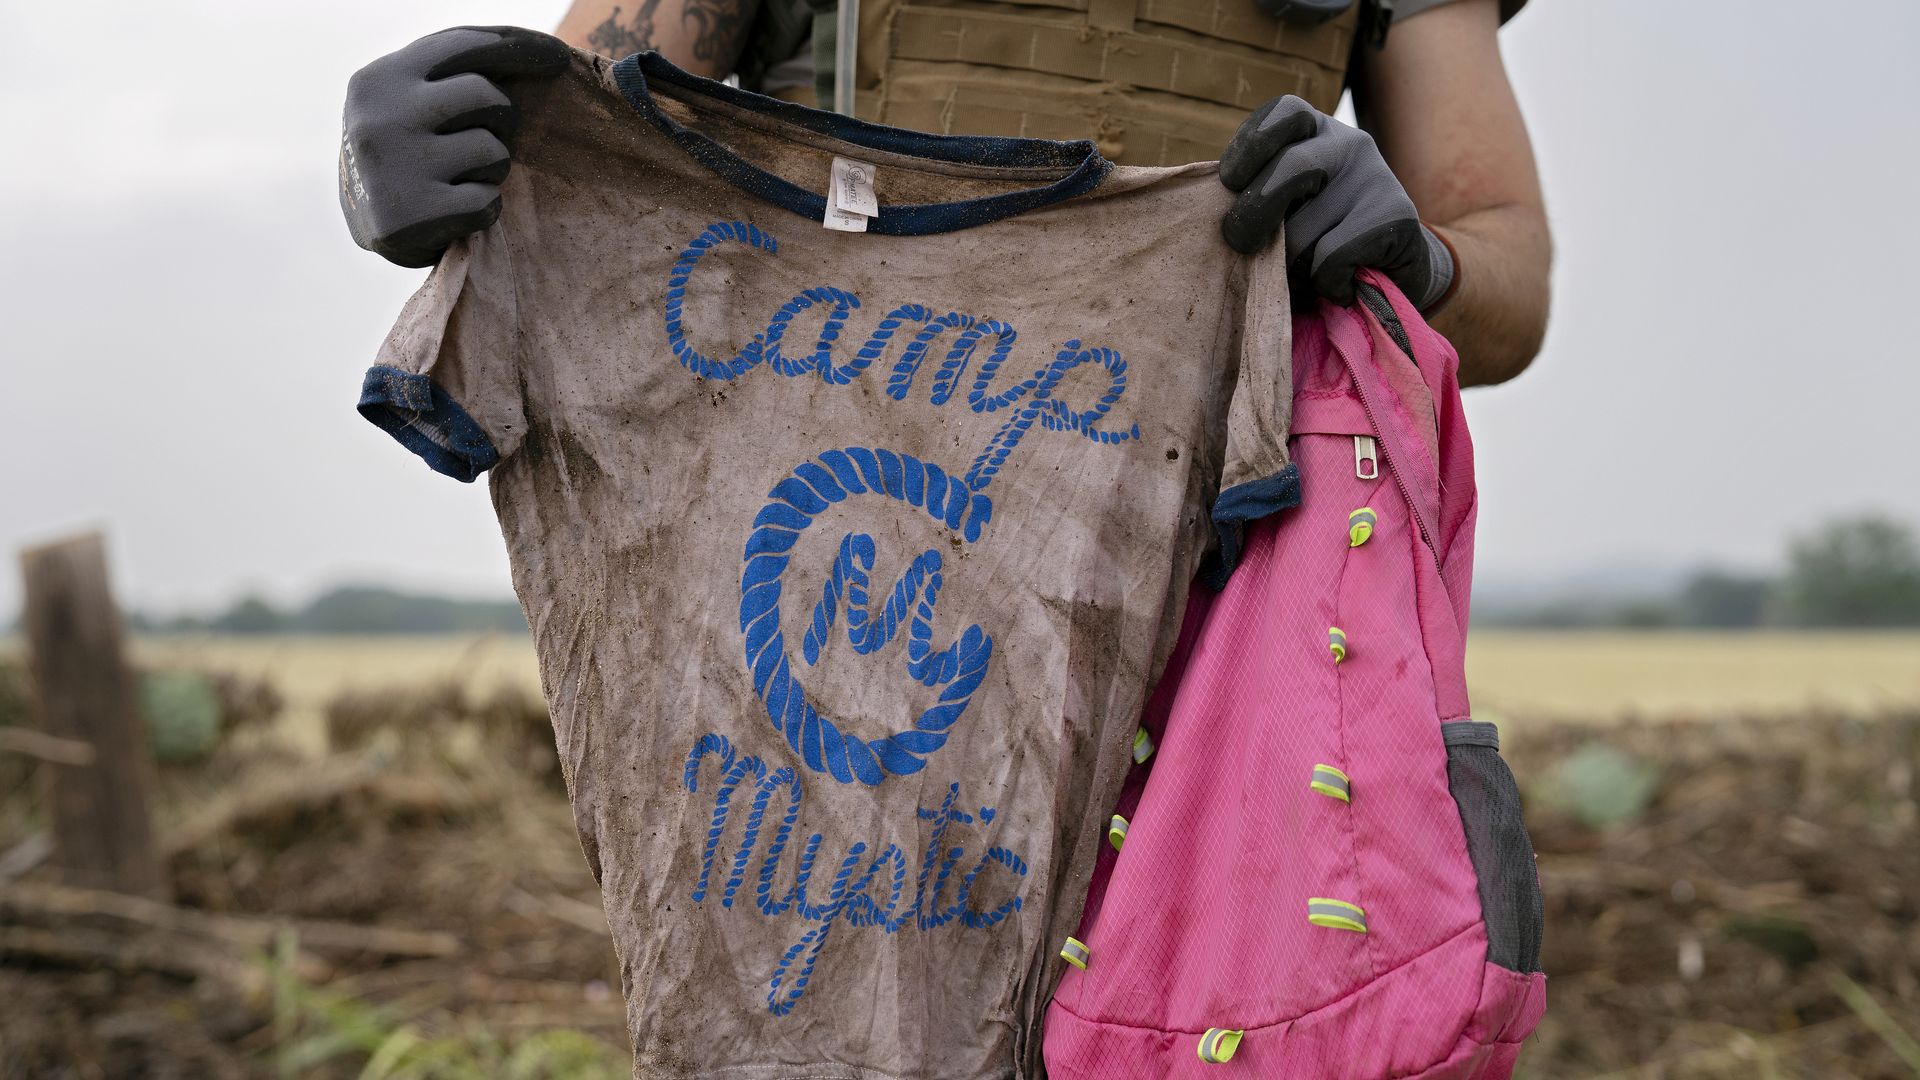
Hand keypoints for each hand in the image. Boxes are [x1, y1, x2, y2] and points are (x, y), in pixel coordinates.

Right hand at [340, 26, 570, 267]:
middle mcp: (380, 118)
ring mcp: (393, 169)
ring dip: (493, 167)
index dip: (518, 46)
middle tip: (489, 136)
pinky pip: (486, 201)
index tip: (559, 57)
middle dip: (502, 117)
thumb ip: (455, 72)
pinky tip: (457, 210)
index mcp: (379, 79)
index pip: (463, 46)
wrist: (365, 224)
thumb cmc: (408, 150)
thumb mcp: (411, 98)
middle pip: (485, 95)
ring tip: (463, 176)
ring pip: (492, 150)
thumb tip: (545, 53)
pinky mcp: (410, 219)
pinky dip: (485, 208)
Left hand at [1219, 96, 1453, 309]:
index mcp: (1316, 131)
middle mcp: (1349, 144)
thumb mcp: (1288, 205)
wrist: (1396, 269)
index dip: (1246, 148)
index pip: (1280, 115)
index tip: (1230, 184)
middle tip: (1240, 243)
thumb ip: (1258, 196)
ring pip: (1302, 232)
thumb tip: (1216, 217)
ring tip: (1306, 275)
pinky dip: (1324, 285)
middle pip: (1288, 169)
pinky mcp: (1395, 215)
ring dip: (1291, 268)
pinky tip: (1339, 287)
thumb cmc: (1322, 236)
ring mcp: (1375, 176)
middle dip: (1253, 214)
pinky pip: (1329, 259)